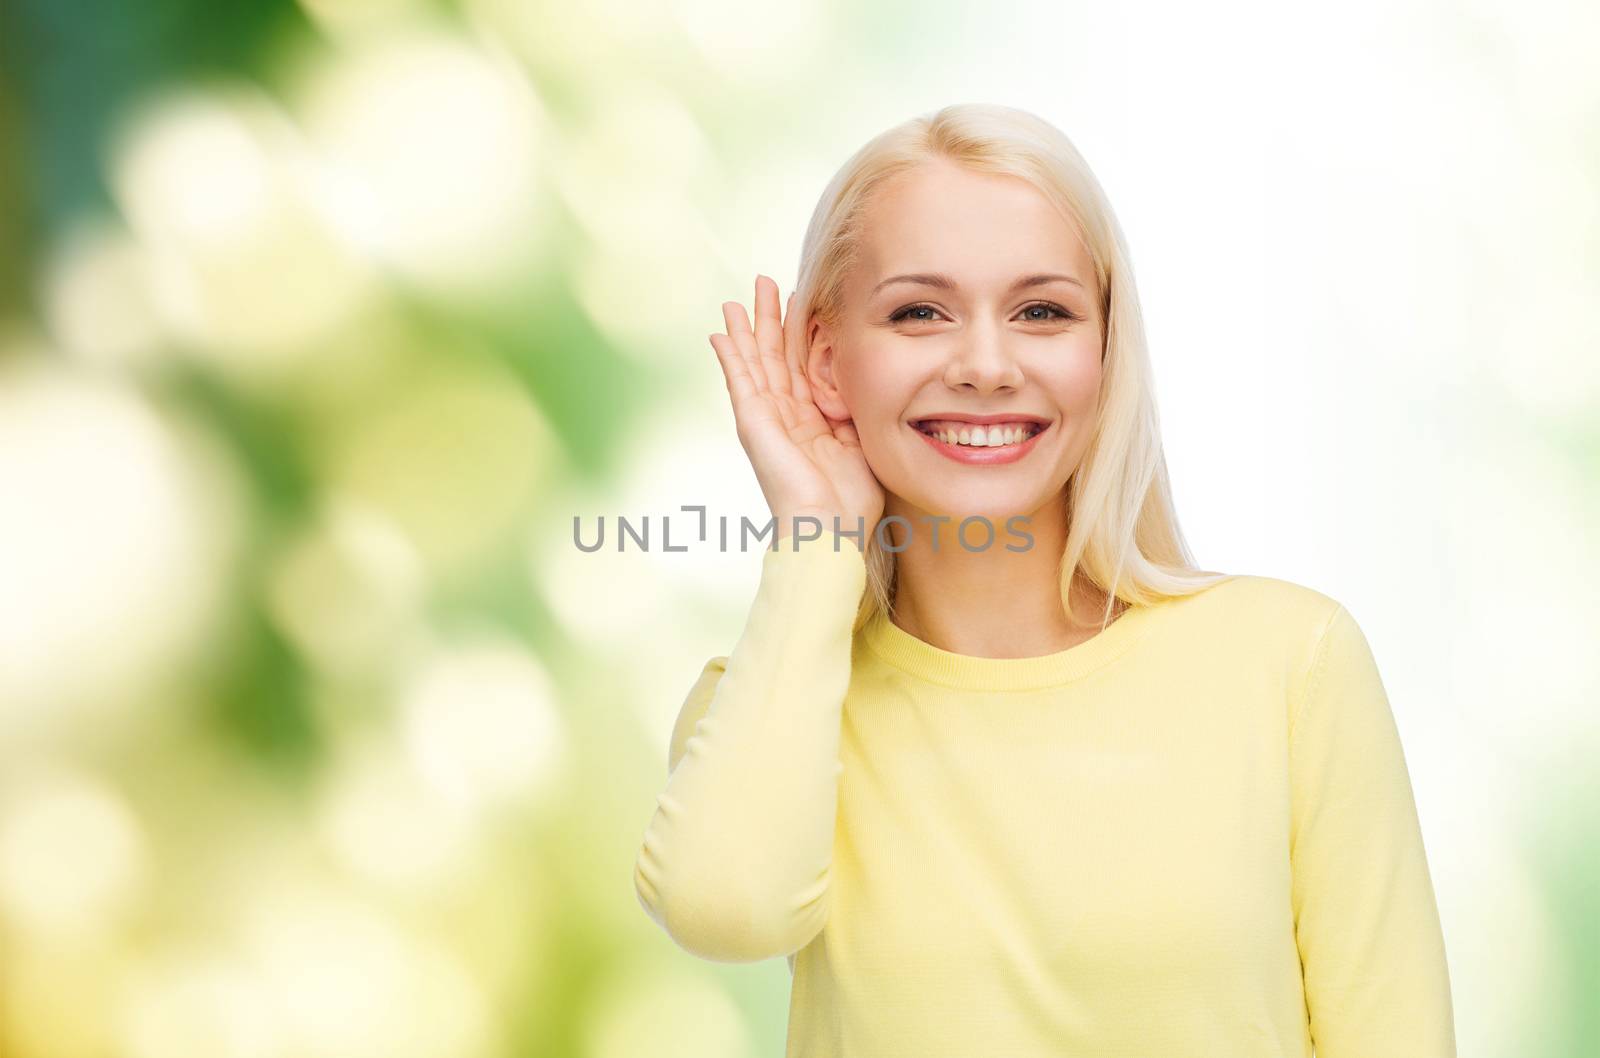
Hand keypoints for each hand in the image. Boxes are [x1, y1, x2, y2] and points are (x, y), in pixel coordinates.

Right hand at [709, 275, 884, 548]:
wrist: (828, 526)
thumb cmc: (852, 498)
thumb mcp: (862, 439)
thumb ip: (856, 407)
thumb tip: (863, 376)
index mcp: (812, 420)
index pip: (803, 366)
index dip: (801, 333)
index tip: (803, 300)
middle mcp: (786, 415)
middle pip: (774, 356)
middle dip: (770, 319)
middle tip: (766, 283)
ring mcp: (766, 417)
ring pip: (754, 361)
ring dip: (746, 328)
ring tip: (739, 298)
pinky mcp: (752, 421)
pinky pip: (738, 380)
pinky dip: (729, 356)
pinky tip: (719, 333)